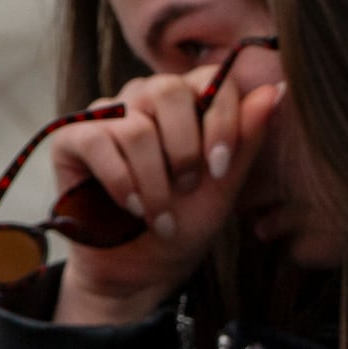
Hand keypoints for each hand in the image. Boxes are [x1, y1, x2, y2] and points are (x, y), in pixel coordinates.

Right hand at [51, 66, 285, 324]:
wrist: (140, 270)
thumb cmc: (184, 225)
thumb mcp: (223, 188)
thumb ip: (246, 139)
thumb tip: (276, 89)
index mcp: (188, 102)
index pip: (210, 78)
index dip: (220, 122)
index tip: (219, 170)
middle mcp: (145, 99)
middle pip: (168, 90)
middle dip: (185, 149)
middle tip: (187, 188)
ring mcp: (107, 116)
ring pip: (136, 127)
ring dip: (154, 183)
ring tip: (159, 215)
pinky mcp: (72, 137)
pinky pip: (97, 141)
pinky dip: (120, 182)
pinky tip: (130, 208)